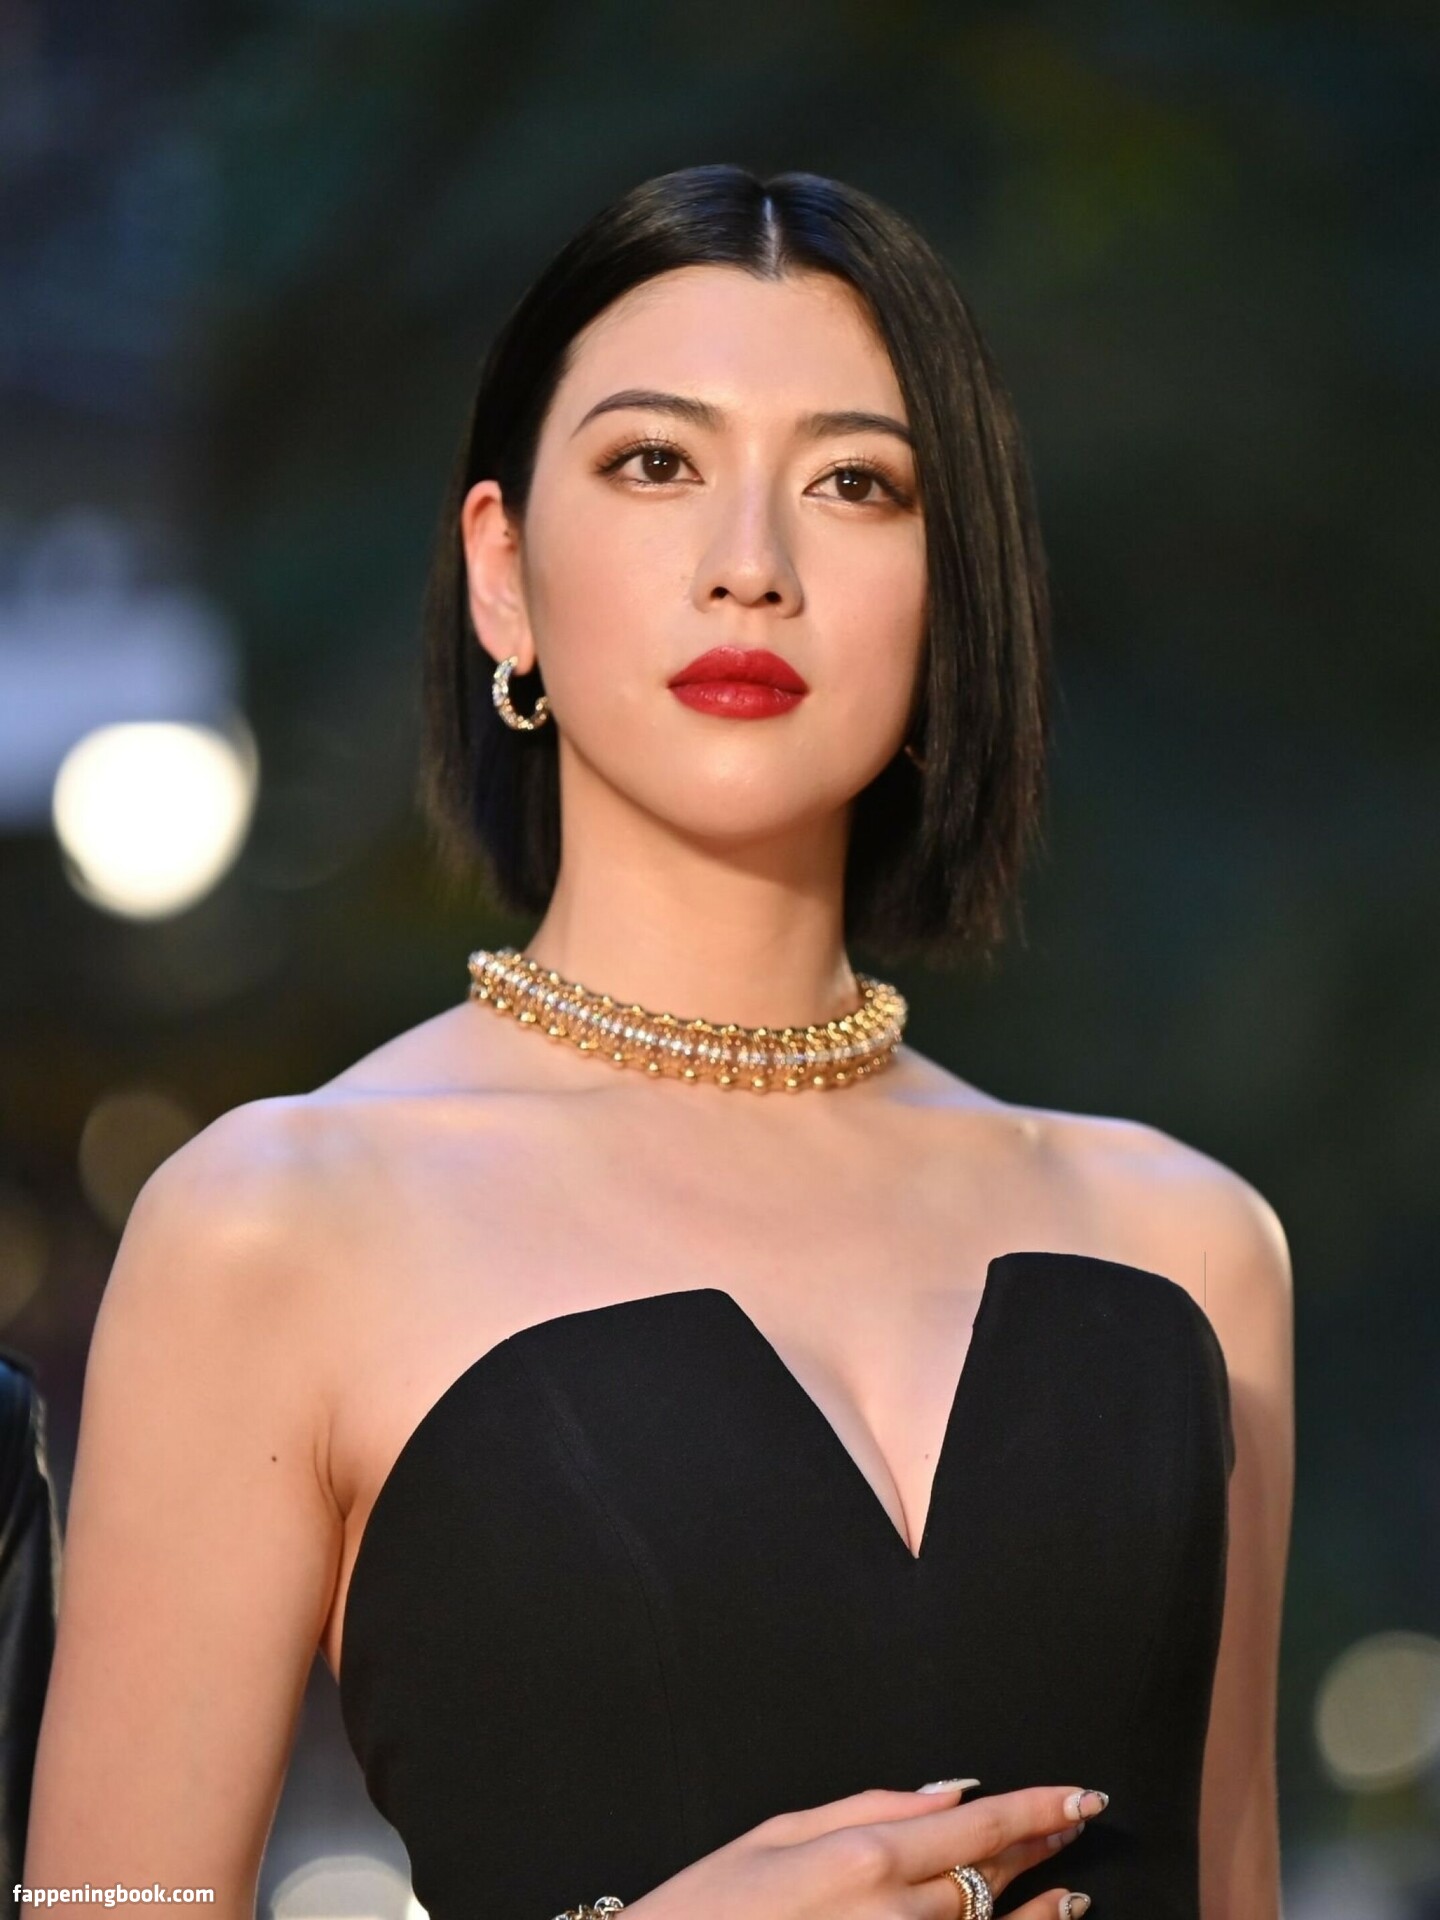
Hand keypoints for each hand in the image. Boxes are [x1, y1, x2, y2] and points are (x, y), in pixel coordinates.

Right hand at [620, 1779, 1103, 1917]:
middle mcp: (895, 1916)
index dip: (1038, 1809)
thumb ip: (870, 1807)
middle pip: (994, 1877)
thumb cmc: (710, 1905)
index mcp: (863, 1857)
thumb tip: (947, 1793)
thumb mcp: (778, 1833)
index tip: (1079, 1796)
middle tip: (1078, 1823)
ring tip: (1075, 1890)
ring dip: (1044, 1911)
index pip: (978, 1825)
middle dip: (1044, 1848)